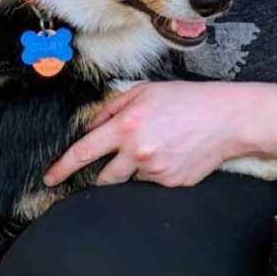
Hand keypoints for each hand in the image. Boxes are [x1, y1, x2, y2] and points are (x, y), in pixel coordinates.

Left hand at [43, 81, 249, 187]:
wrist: (225, 119)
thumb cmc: (185, 100)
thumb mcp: (144, 91)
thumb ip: (111, 108)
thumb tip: (90, 128)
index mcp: (126, 125)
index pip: (84, 152)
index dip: (63, 168)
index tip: (50, 177)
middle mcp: (137, 151)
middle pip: (104, 177)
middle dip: (103, 175)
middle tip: (116, 162)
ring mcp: (155, 171)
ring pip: (131, 178)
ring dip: (135, 167)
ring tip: (160, 146)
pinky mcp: (170, 183)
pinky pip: (153, 182)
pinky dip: (157, 170)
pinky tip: (174, 153)